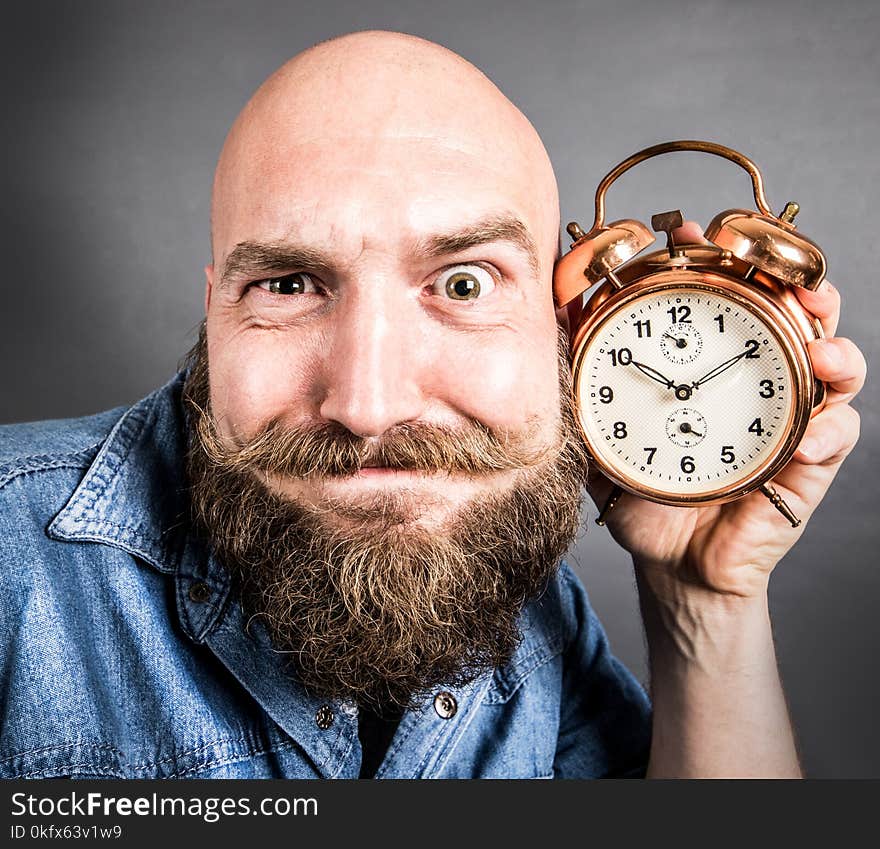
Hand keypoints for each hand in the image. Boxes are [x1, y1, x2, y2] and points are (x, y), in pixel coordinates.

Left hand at [587, 221, 865, 601]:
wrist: (670, 560)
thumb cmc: (643, 490)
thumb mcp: (604, 431)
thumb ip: (584, 382)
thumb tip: (554, 321)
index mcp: (710, 370)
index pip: (727, 301)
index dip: (718, 262)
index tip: (692, 235)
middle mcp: (756, 385)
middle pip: (796, 322)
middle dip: (805, 292)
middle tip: (797, 281)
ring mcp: (787, 423)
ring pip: (833, 372)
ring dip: (836, 354)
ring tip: (821, 352)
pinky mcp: (805, 468)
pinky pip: (834, 440)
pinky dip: (828, 434)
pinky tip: (810, 438)